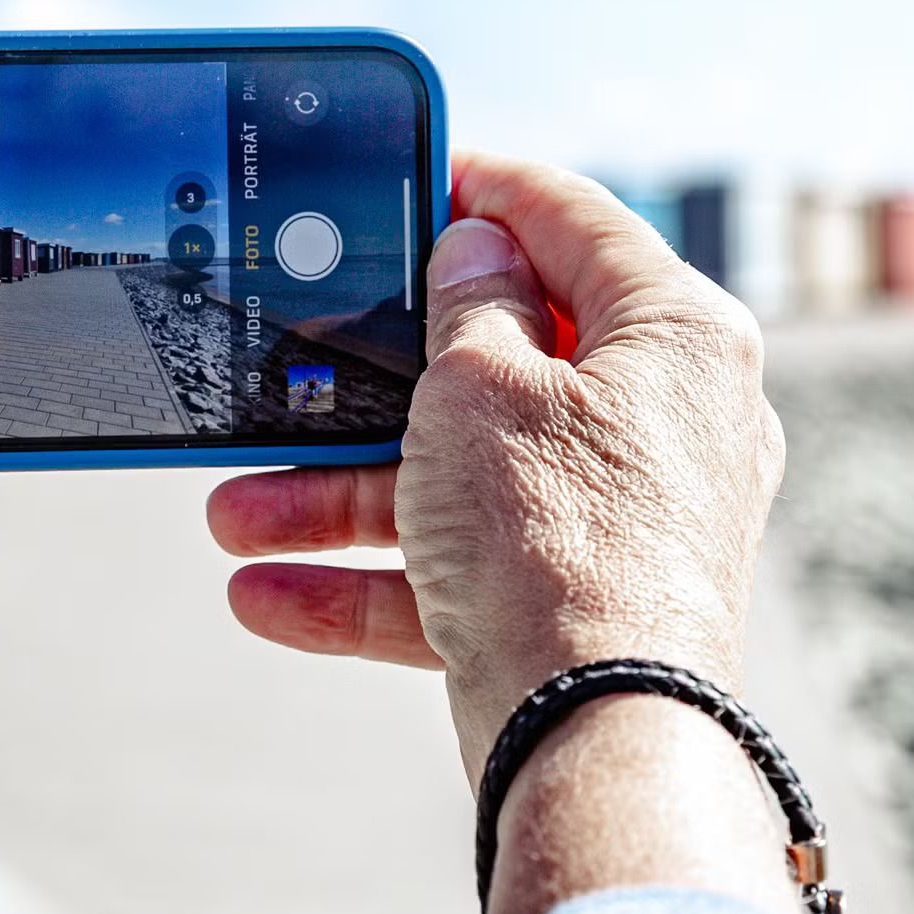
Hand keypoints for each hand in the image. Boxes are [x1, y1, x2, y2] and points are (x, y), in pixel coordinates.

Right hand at [206, 152, 782, 784]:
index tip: (414, 172)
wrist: (596, 741)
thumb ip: (467, 305)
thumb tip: (477, 251)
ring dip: (339, 495)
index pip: (575, 222)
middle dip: (370, 380)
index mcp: (678, 336)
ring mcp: (626, 520)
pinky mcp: (580, 605)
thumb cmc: (554, 539)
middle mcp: (669, 422)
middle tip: (293, 359)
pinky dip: (372, 579)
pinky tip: (267, 593)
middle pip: (499, 363)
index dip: (484, 190)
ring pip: (462, 478)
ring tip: (235, 514)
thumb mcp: (480, 386)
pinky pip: (462, 570)